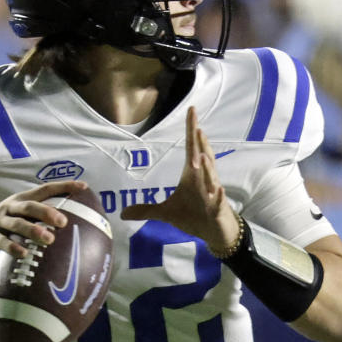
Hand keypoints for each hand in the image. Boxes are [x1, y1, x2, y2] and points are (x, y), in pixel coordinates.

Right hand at [0, 180, 86, 261]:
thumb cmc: (2, 227)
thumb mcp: (19, 218)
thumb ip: (38, 218)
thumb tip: (71, 225)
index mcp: (21, 200)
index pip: (45, 189)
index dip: (64, 186)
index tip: (84, 187)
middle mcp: (10, 207)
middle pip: (30, 206)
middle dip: (47, 212)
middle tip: (64, 222)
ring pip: (17, 224)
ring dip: (33, 231)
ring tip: (49, 240)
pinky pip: (1, 241)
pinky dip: (13, 247)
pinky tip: (24, 254)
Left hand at [121, 106, 239, 252]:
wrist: (215, 232)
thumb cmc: (194, 215)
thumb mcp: (167, 213)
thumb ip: (146, 210)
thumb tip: (123, 213)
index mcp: (193, 174)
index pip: (192, 148)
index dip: (191, 129)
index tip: (191, 110)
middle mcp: (204, 179)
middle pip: (203, 157)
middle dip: (200, 144)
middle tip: (196, 127)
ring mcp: (213, 194)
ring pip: (211, 177)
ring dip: (208, 168)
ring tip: (202, 156)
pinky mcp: (218, 209)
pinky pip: (218, 201)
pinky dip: (218, 195)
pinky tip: (217, 189)